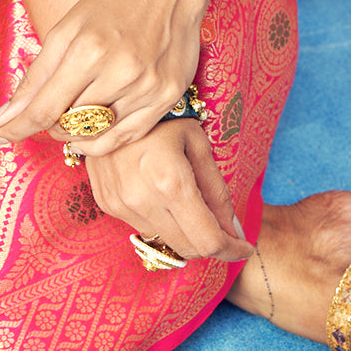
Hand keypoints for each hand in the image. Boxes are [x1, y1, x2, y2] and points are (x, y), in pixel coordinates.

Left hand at [0, 0, 210, 155]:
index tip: (3, 136)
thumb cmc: (113, 3)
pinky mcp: (169, 96)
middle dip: (51, 123)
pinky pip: (129, 137)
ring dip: (77, 132)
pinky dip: (105, 141)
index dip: (19, 128)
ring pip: (98, 134)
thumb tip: (1, 119)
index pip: (45, 109)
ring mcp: (148, 87)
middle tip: (52, 108)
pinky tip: (93, 132)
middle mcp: (121, 73)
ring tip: (74, 114)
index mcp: (88, 51)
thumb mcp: (66, 29)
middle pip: (70, 124)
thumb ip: (35, 77)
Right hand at [84, 120, 251, 262]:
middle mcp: (142, 200)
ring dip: (185, 235)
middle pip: (187, 249)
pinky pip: (143, 228)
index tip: (244, 246)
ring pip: (164, 243)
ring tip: (193, 207)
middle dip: (211, 246)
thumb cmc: (165, 116)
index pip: (208, 241)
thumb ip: (217, 191)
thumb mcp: (199, 144)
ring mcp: (120, 204)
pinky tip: (164, 198)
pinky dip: (162, 223)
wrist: (112, 100)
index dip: (232, 250)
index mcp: (171, 182)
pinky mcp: (107, 203)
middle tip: (224, 230)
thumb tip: (234, 231)